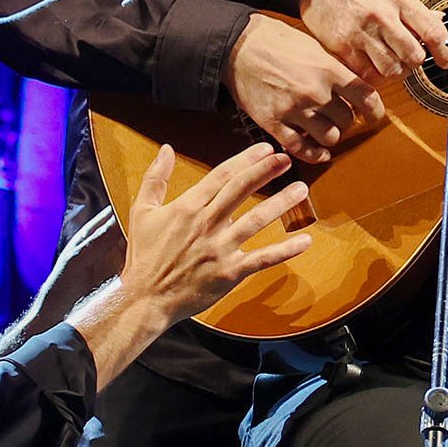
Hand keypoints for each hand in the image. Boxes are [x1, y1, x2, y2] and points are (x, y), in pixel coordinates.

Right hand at [68, 144, 313, 382]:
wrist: (145, 298)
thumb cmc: (144, 255)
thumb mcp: (142, 211)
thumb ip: (155, 177)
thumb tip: (166, 148)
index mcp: (187, 207)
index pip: (222, 175)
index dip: (246, 160)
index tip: (265, 149)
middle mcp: (206, 224)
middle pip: (241, 190)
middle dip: (266, 171)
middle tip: (286, 158)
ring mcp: (220, 249)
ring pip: (257, 220)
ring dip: (282, 203)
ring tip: (301, 188)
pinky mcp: (230, 273)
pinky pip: (263, 259)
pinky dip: (285, 250)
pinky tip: (305, 240)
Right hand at [231, 14, 385, 165]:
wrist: (238, 46)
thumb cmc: (276, 41)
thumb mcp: (315, 47)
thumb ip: (336, 69)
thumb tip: (358, 87)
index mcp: (328, 70)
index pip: (366, 98)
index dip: (375, 111)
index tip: (375, 116)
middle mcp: (315, 92)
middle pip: (348, 121)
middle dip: (347, 120)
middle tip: (341, 115)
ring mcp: (294, 110)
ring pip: (329, 138)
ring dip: (331, 135)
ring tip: (327, 128)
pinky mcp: (274, 123)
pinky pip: (301, 149)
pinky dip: (314, 154)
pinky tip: (320, 153)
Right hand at [300, 0, 447, 78]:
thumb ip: (415, 10)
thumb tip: (439, 23)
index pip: (432, 32)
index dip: (444, 52)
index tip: (445, 59)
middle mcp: (381, 15)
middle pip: (413, 56)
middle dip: (417, 62)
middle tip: (412, 58)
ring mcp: (361, 33)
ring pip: (392, 70)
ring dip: (397, 70)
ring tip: (392, 61)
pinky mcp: (343, 47)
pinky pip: (368, 73)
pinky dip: (375, 74)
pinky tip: (373, 63)